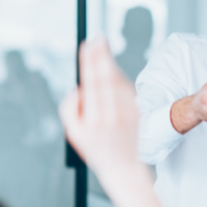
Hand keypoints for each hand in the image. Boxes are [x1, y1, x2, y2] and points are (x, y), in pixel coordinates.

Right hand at [60, 37, 140, 181]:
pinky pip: (127, 89)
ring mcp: (127, 113)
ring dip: (110, 63)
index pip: (91, 83)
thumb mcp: (74, 135)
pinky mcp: (137, 112)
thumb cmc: (97, 150)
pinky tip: (112, 69)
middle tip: (98, 39)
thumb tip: (76, 89)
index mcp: (94, 119)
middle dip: (101, 56)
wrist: (124, 167)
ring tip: (102, 48)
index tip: (87, 46)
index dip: (89, 63)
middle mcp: (112, 114)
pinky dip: (119, 76)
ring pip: (118, 81)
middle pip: (106, 78)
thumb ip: (69, 110)